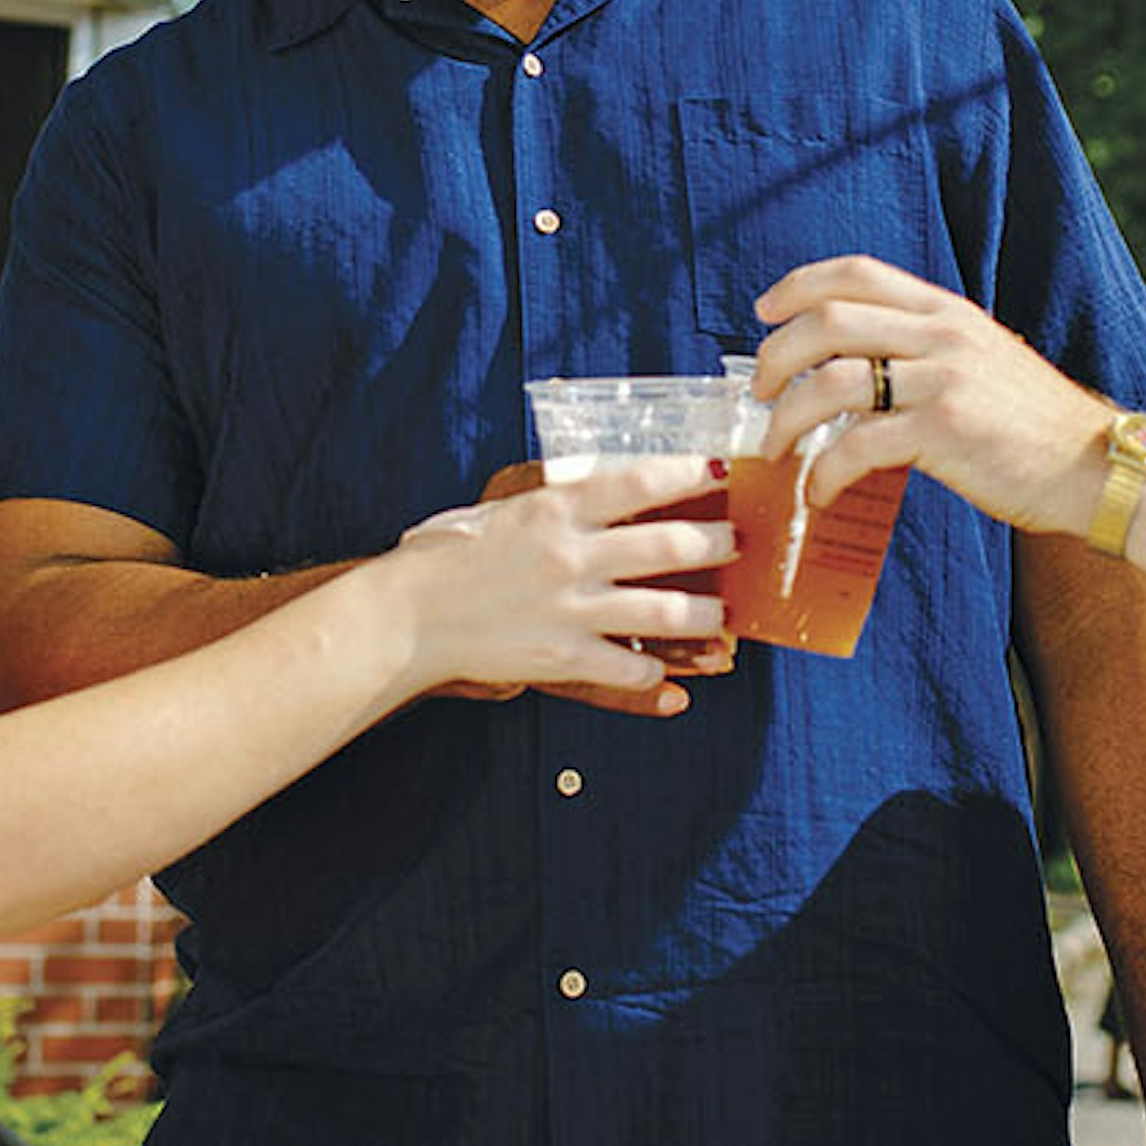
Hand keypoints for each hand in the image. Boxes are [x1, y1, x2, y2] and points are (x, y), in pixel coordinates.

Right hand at [388, 454, 732, 712]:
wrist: (407, 616)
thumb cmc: (450, 556)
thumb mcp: (504, 508)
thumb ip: (555, 499)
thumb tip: (608, 488)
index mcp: (554, 509)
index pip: (638, 481)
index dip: (688, 473)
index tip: (720, 469)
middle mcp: (569, 556)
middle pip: (669, 546)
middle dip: (717, 543)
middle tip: (738, 542)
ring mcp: (569, 610)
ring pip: (665, 612)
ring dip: (707, 615)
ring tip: (724, 616)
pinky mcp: (561, 658)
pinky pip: (629, 669)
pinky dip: (657, 676)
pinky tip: (671, 676)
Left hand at [749, 255, 1123, 539]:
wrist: (1097, 467)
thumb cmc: (1036, 427)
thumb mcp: (984, 359)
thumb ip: (928, 348)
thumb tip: (859, 363)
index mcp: (947, 312)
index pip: (856, 273)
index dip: (798, 286)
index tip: (764, 312)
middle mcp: (942, 334)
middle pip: (828, 320)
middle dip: (776, 356)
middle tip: (760, 393)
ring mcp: (944, 380)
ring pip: (832, 381)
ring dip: (787, 419)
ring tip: (777, 449)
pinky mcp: (945, 431)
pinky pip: (857, 445)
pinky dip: (824, 471)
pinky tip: (820, 491)